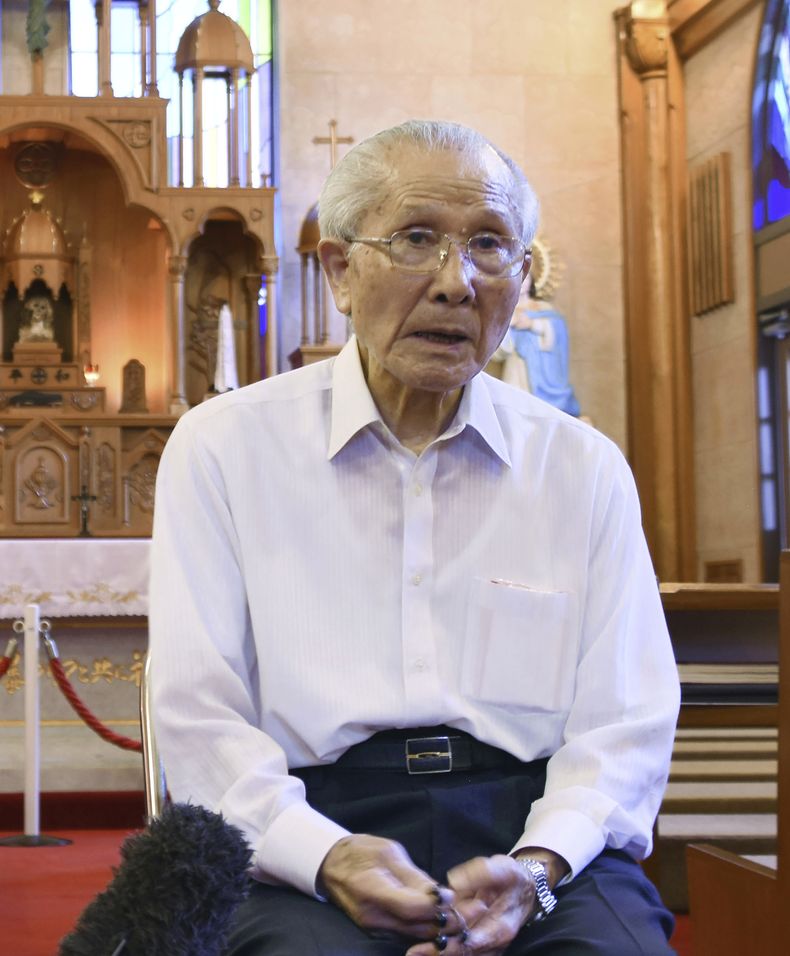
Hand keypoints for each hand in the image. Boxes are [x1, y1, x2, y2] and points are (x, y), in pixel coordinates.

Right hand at [317, 834, 463, 942]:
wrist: (330, 866)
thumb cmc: (359, 852)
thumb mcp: (387, 852)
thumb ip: (413, 876)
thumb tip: (440, 893)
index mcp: (371, 891)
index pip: (409, 907)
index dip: (435, 904)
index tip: (453, 895)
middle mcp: (374, 917)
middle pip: (417, 928)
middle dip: (448, 920)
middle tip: (475, 908)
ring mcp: (375, 928)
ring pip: (416, 935)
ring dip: (443, 927)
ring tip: (468, 913)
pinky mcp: (379, 932)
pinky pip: (409, 934)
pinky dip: (429, 927)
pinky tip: (447, 917)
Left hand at [406, 854, 533, 955]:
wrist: (525, 888)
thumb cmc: (513, 878)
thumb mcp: (502, 868)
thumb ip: (479, 873)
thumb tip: (453, 881)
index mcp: (500, 927)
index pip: (472, 942)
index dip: (451, 945)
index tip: (431, 942)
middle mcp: (493, 943)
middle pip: (464, 954)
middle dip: (438, 953)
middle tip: (413, 953)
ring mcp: (486, 946)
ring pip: (463, 955)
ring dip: (439, 954)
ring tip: (414, 953)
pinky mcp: (479, 943)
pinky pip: (462, 951)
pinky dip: (445, 950)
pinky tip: (425, 949)